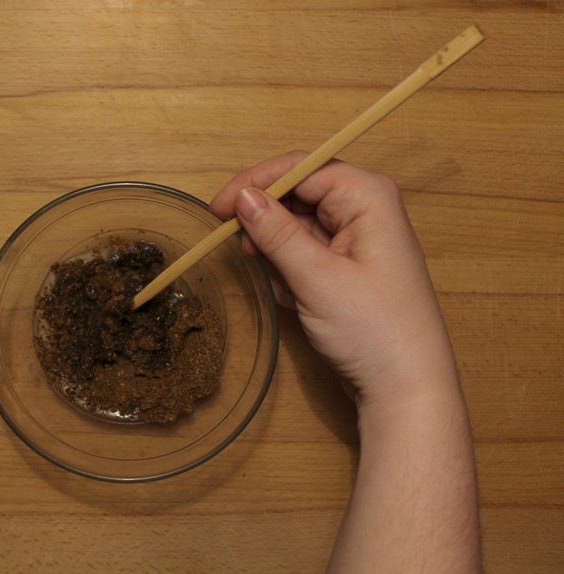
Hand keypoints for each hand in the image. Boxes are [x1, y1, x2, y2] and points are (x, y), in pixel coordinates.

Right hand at [210, 150, 457, 407]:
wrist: (404, 387)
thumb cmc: (374, 330)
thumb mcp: (316, 278)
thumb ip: (277, 233)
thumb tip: (243, 197)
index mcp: (367, 197)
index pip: (300, 168)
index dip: (256, 183)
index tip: (219, 209)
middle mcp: (364, 209)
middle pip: (297, 195)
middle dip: (269, 227)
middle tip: (247, 254)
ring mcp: (356, 239)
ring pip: (296, 228)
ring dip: (280, 257)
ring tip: (289, 290)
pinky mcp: (346, 265)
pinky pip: (304, 254)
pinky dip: (291, 274)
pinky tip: (299, 301)